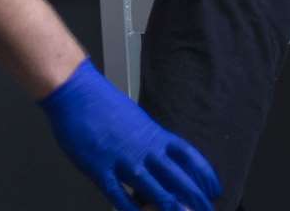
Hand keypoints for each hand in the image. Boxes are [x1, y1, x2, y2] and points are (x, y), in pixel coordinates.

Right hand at [41, 60, 221, 210]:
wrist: (76, 90)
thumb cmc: (102, 103)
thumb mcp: (135, 120)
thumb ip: (148, 142)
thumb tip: (160, 160)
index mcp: (154, 134)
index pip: (190, 157)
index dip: (205, 176)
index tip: (213, 190)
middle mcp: (143, 148)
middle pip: (178, 179)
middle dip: (195, 200)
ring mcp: (122, 159)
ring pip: (154, 190)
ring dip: (169, 208)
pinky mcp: (100, 168)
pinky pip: (119, 196)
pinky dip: (131, 210)